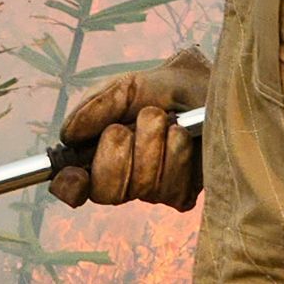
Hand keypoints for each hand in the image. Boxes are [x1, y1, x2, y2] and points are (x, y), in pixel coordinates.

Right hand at [48, 47, 208, 211]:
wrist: (215, 89)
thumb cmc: (171, 89)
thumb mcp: (129, 86)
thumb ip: (97, 106)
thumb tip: (68, 134)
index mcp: (103, 152)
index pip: (74, 186)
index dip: (69, 185)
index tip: (74, 174)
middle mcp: (125, 177)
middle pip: (104, 191)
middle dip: (114, 152)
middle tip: (126, 127)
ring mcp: (153, 190)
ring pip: (140, 186)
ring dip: (150, 142)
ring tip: (163, 119)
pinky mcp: (182, 196)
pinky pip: (170, 186)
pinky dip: (174, 151)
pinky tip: (182, 135)